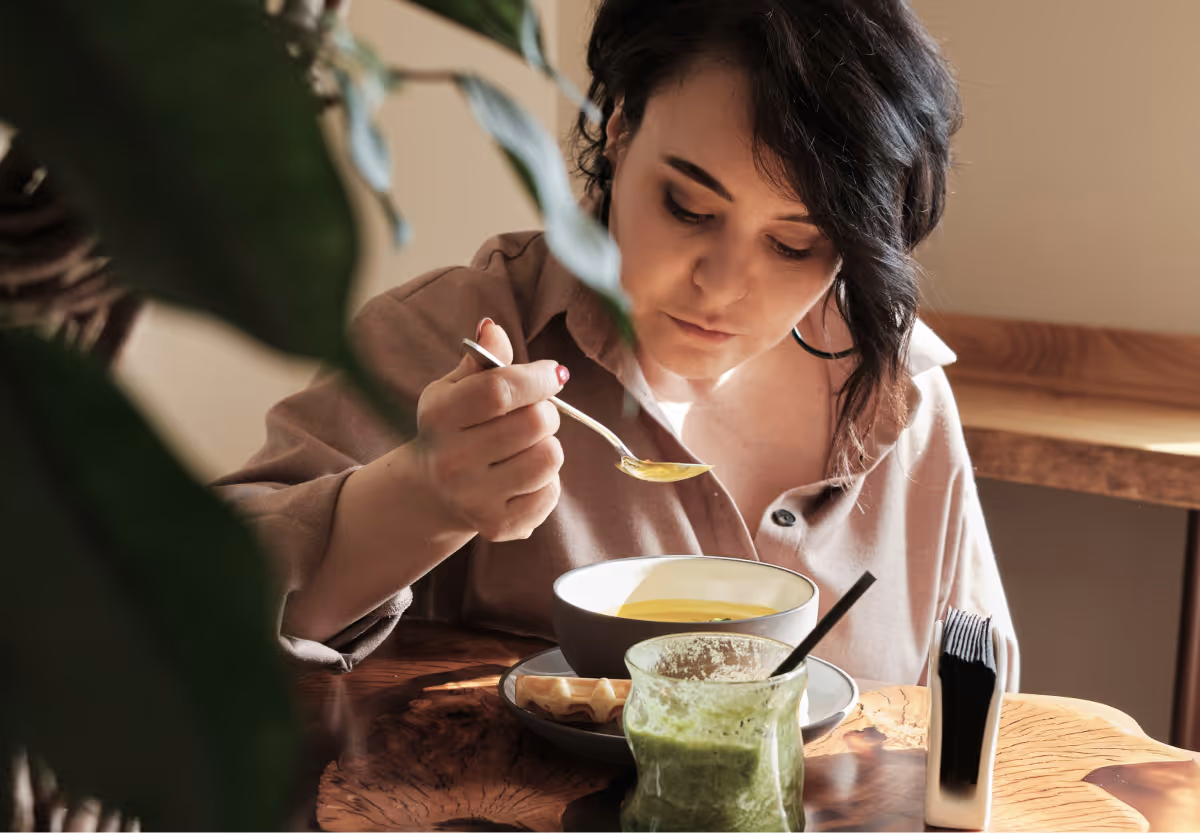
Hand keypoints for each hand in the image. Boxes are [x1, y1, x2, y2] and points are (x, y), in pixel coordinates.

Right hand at [413, 318, 567, 541]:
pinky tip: (523, 475)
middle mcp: (451, 460)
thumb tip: (493, 327)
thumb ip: (482, 360)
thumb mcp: (456, 388)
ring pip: (549, 458)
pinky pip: (551, 493)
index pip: (500, 390)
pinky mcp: (497, 527)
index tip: (553, 374)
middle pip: (534, 423)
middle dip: (546, 411)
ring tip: (527, 445)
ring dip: (547, 445)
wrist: (432, 490)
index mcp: (438, 416)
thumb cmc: (454, 427)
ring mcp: (473, 498)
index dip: (538, 377)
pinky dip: (547, 480)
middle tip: (534, 414)